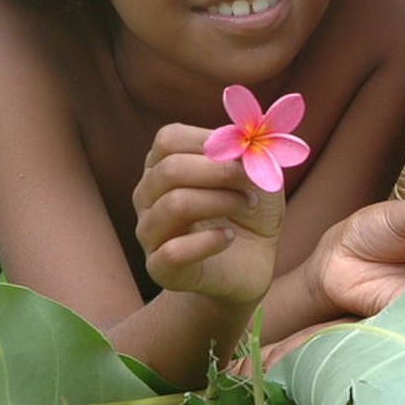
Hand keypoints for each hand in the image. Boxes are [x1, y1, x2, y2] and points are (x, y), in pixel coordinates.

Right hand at [132, 123, 283, 304]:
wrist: (253, 261)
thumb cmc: (250, 209)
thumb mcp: (257, 173)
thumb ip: (246, 151)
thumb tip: (240, 137)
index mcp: (164, 165)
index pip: (169, 139)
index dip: (211, 142)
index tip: (245, 154)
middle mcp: (147, 196)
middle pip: (170, 169)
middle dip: (220, 172)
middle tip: (253, 184)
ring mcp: (149, 232)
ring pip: (174, 205)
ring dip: (222, 202)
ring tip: (247, 206)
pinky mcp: (159, 267)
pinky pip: (173, 251)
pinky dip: (209, 241)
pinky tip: (228, 238)